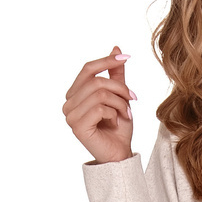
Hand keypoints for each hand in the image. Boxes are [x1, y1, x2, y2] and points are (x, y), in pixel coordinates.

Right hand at [63, 45, 136, 163]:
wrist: (120, 153)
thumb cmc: (118, 128)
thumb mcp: (119, 96)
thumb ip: (115, 75)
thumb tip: (116, 48)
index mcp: (75, 94)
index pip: (87, 69)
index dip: (107, 61)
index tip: (126, 57)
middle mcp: (68, 103)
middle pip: (96, 81)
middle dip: (120, 88)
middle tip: (133, 98)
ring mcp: (70, 115)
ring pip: (100, 94)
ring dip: (119, 103)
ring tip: (125, 113)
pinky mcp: (77, 126)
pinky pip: (100, 108)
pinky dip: (114, 114)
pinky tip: (115, 123)